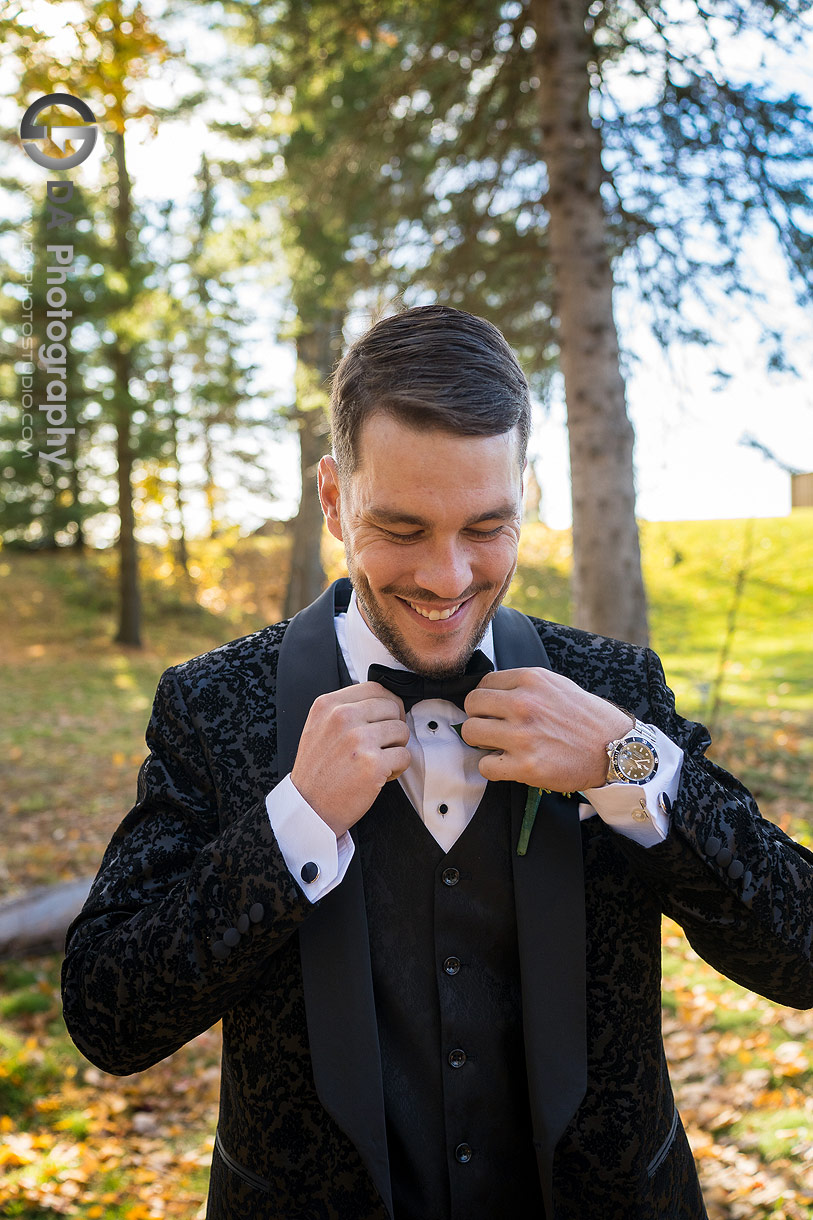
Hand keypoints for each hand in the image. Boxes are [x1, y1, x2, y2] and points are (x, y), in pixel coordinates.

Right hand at [290, 683, 410, 836]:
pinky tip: (380, 775)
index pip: (375, 688)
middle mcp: (342, 717)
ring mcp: (358, 740)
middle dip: (393, 727)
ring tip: (378, 760)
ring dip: (396, 748)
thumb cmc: (317, 770)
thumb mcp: (319, 727)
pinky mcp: (373, 764)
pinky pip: (405, 756)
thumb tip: (383, 701)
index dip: (388, 704)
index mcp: (328, 705)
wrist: (309, 807)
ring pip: (402, 731)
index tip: (386, 719)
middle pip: (393, 707)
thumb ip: (345, 709)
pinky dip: (397, 768)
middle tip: (380, 746)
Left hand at [460, 668, 632, 792]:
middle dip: (479, 718)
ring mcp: (523, 735)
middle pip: (471, 705)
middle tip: (494, 729)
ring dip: (481, 742)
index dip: (487, 700)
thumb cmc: (587, 719)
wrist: (616, 750)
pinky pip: (485, 766)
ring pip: (470, 733)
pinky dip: (493, 768)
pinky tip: (508, 765)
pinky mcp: (525, 766)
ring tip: (499, 747)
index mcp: (531, 679)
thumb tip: (491, 693)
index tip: (495, 711)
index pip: (483, 684)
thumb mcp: (557, 685)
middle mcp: (524, 704)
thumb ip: (524, 686)